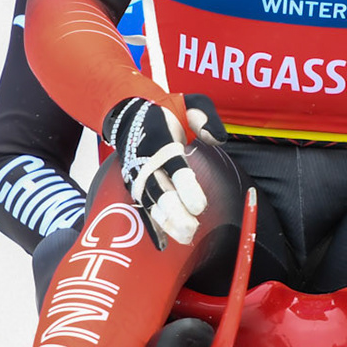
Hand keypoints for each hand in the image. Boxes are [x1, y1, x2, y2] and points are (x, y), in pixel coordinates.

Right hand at [100, 93, 225, 248]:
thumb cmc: (166, 109)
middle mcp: (145, 161)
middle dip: (175, 212)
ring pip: (151, 203)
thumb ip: (205, 118)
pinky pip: (142, 208)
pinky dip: (151, 226)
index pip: (173, 167)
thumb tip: (218, 138)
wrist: (128, 114)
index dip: (186, 187)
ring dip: (166, 222)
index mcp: (160, 140)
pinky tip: (163, 243)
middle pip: (160, 191)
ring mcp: (137, 175)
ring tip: (184, 237)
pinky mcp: (135, 185)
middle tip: (192, 229)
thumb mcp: (190, 103)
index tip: (199, 206)